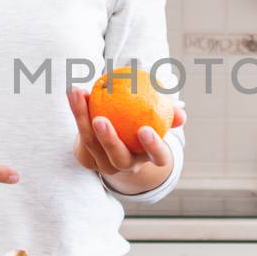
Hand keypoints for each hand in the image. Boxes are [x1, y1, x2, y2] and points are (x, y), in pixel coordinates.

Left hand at [66, 88, 185, 184]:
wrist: (115, 140)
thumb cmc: (142, 123)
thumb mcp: (157, 118)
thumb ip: (169, 114)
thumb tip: (181, 114)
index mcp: (148, 157)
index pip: (157, 157)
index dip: (153, 147)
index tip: (144, 129)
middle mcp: (126, 165)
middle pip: (118, 158)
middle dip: (109, 141)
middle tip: (100, 119)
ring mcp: (104, 163)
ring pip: (92, 143)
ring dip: (83, 117)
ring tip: (79, 94)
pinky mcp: (87, 157)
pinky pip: (81, 132)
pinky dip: (78, 111)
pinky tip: (75, 91)